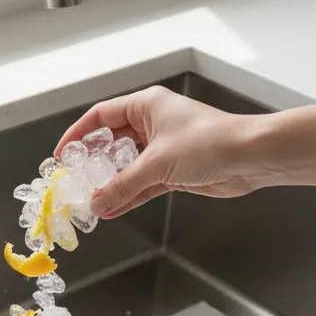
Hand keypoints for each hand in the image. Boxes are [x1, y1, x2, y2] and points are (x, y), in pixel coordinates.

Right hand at [55, 85, 265, 219]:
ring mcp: (163, 148)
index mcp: (146, 106)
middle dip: (93, 164)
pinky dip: (129, 195)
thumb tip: (95, 203)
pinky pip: (143, 183)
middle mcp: (152, 124)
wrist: (252, 157)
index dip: (78, 135)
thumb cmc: (209, 142)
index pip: (100, 117)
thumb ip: (122, 185)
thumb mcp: (157, 163)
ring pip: (127, 166)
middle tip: (74, 182)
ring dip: (111, 184)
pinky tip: (112, 209)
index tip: (62, 155)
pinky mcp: (174, 170)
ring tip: (90, 201)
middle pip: (112, 143)